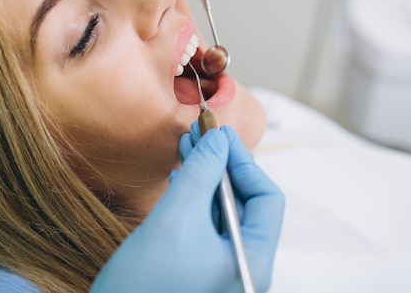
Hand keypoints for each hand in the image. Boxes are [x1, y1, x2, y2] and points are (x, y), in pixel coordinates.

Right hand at [89, 125, 283, 292]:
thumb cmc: (143, 284)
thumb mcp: (174, 219)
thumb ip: (200, 173)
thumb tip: (218, 138)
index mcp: (252, 260)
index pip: (266, 198)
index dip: (243, 161)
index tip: (219, 134)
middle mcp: (243, 264)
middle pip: (245, 202)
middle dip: (221, 164)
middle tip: (200, 133)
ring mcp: (222, 268)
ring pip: (223, 210)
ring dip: (205, 176)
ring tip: (187, 147)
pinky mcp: (201, 267)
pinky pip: (206, 224)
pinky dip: (194, 197)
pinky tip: (179, 176)